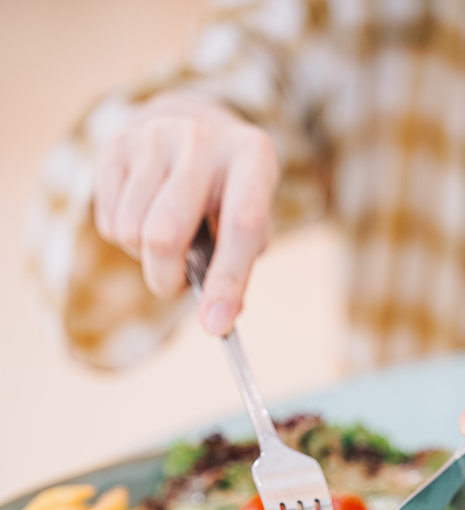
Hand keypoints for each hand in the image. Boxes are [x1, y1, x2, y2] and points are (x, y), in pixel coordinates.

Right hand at [93, 92, 280, 333]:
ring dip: (145, 256)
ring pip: (130, 234)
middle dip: (166, 278)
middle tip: (175, 283)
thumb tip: (217, 317)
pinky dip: (125, 237)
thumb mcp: (251, 219)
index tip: (215, 325)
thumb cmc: (229, 193)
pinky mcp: (116, 145)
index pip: (241, 226)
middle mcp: (202, 140)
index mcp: (252, 158)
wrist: (192, 126)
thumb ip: (239, 265)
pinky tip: (145, 212)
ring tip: (167, 234)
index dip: (227, 281)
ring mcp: (154, 137)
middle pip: (165, 235)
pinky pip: (108, 223)